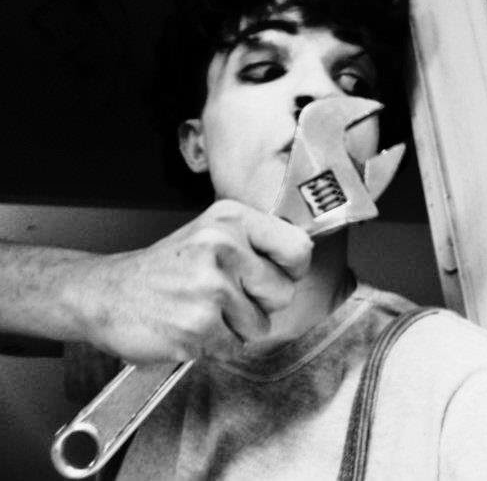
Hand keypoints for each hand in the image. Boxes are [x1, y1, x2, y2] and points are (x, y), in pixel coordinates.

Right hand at [67, 200, 312, 363]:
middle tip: (224, 296)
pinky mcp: (199, 324)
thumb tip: (301, 259)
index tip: (275, 275)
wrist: (105, 294)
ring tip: (202, 309)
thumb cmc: (164, 268)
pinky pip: (234, 347)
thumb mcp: (210, 234)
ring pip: (260, 325)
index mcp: (231, 219)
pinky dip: (214, 345)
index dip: (292, 270)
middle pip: (283, 292)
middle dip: (260, 304)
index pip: (298, 247)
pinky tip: (189, 325)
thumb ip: (255, 243)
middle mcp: (223, 246)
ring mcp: (210, 285)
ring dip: (235, 327)